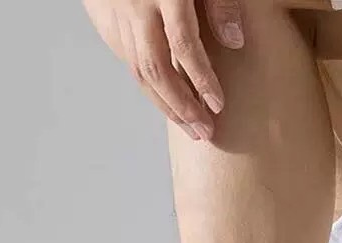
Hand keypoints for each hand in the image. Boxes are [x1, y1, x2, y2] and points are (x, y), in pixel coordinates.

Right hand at [83, 0, 243, 141]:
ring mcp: (117, 16)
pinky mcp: (107, 21)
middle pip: (156, 68)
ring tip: (190, 127)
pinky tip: (167, 102)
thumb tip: (235, 40)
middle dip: (182, 106)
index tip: (218, 104)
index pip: (183, 43)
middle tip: (205, 130)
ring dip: (166, 105)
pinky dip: (149, 87)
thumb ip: (218, 0)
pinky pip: (128, 62)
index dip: (201, 78)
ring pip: (139, 72)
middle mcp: (135, 7)